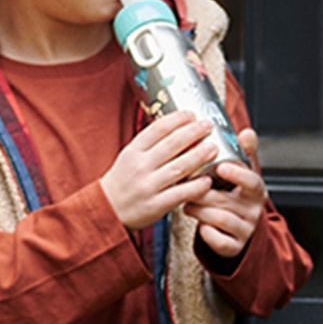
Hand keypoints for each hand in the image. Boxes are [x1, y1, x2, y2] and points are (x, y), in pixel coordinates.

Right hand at [100, 111, 223, 229]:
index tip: (192, 114)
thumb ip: (149, 145)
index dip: (177, 119)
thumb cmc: (124, 181)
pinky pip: (179, 194)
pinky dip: (195, 187)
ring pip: (178, 168)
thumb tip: (174, 127)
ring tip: (213, 148)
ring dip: (199, 156)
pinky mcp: (156, 205)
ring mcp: (148, 186)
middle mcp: (141, 166)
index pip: (158, 129)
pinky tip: (207, 180)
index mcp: (134, 150)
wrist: (108, 209)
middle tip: (208, 126)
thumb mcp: (130, 157)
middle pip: (171, 145)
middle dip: (193, 133)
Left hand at [184, 129, 266, 258]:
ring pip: (218, 219)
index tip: (222, 167)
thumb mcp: (243, 174)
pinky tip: (200, 225)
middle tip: (187, 187)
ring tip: (187, 204)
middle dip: (202, 193)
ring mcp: (245, 230)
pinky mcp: (234, 246)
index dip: (238, 174)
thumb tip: (247, 133)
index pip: (252, 181)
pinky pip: (218, 241)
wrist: (238, 229)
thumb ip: (244, 153)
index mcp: (256, 191)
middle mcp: (253, 211)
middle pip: (226, 200)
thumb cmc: (234, 195)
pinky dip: (206, 233)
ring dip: (198, 210)